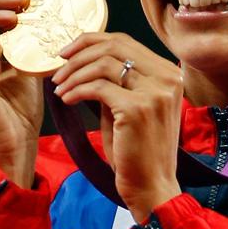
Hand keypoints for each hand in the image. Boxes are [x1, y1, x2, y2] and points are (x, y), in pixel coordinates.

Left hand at [51, 33, 182, 221]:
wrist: (152, 187)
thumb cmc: (138, 152)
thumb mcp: (130, 107)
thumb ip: (117, 82)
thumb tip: (83, 60)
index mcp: (169, 75)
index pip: (125, 41)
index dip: (91, 41)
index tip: (68, 53)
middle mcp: (167, 78)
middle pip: (114, 46)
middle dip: (79, 54)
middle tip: (58, 70)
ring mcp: (155, 92)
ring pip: (103, 64)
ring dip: (74, 74)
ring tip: (59, 88)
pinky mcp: (138, 109)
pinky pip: (98, 87)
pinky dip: (76, 90)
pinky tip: (66, 100)